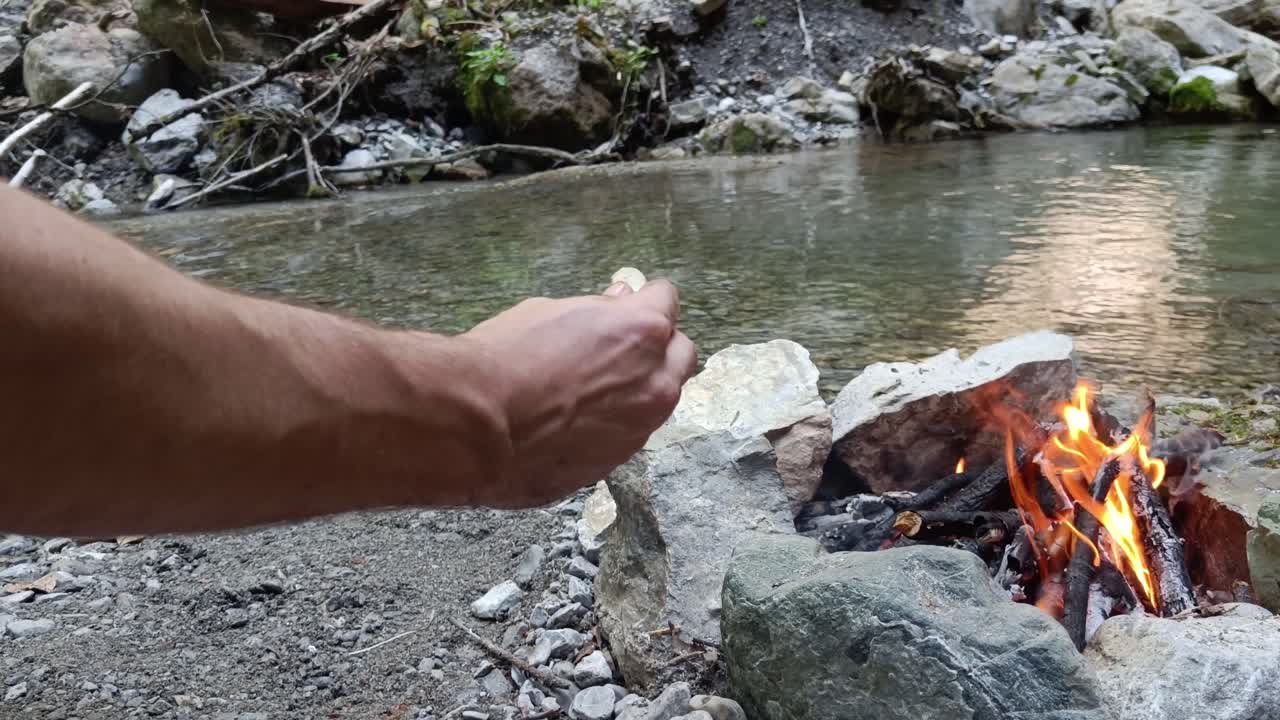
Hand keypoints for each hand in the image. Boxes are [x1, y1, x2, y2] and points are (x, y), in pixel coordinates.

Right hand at [462, 280, 696, 506]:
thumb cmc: (504, 362)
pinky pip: (630, 435)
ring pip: (660, 399)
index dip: (645, 299)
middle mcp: (654, 382)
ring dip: (640, 388)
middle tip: (624, 344)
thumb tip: (618, 302)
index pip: (666, 300)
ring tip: (593, 387)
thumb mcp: (549, 313)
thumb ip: (597, 311)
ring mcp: (640, 428)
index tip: (632, 302)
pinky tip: (576, 420)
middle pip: (682, 354)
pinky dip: (614, 424)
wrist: (475, 430)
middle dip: (659, 346)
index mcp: (642, 332)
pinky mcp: (617, 462)